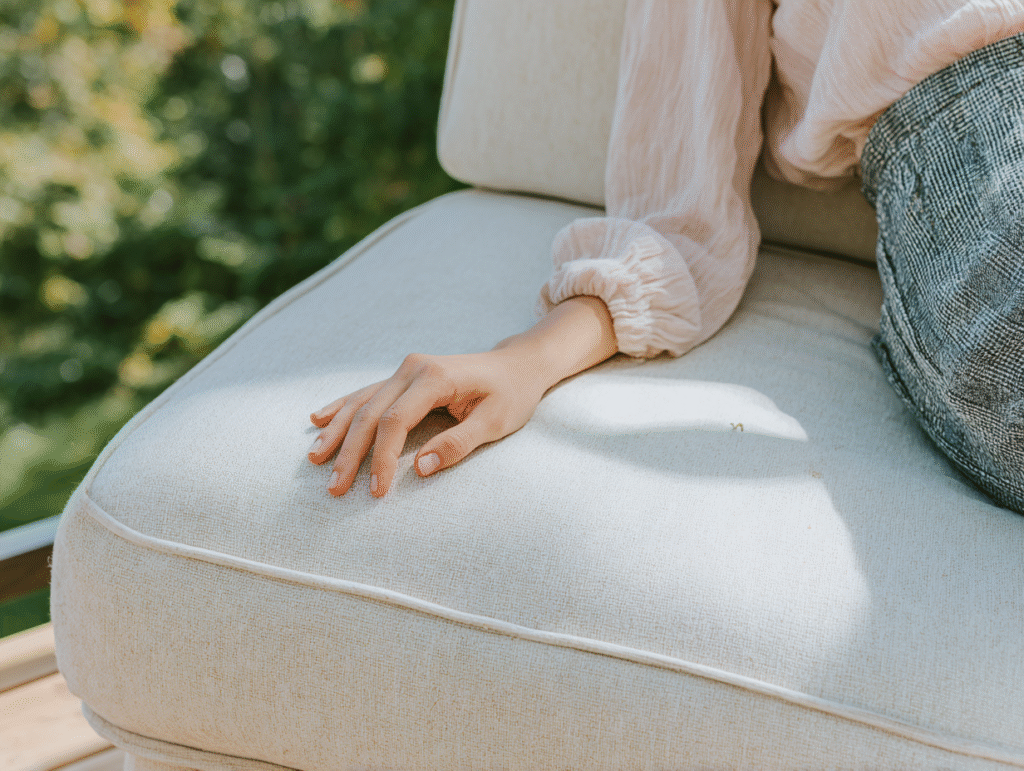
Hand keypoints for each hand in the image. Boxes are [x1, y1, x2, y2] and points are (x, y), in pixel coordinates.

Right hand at [307, 295, 617, 496]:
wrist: (516, 365)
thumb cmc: (512, 394)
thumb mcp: (495, 422)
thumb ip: (458, 444)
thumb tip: (421, 469)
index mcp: (435, 377)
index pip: (395, 422)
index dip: (382, 458)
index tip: (376, 490)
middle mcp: (412, 369)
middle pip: (370, 414)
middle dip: (350, 453)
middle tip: (334, 489)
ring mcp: (405, 370)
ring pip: (361, 403)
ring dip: (338, 433)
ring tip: (316, 460)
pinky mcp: (403, 376)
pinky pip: (365, 393)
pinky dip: (341, 408)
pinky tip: (317, 419)